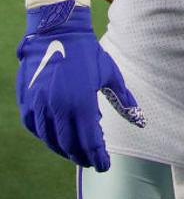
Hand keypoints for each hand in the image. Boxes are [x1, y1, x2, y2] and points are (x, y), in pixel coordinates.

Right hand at [16, 0, 143, 169]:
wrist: (56, 33)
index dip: (98, 157)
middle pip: (70, 145)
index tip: (105, 165)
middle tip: (93, 163)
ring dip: (64, 150)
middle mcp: (58, 108)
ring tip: (77, 154)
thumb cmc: (88, 54)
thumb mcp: (111, 75)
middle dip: (83, 157)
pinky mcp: (26, 102)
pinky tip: (57, 139)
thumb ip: (125, 101)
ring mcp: (39, 106)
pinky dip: (46, 137)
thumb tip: (142, 122)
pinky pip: (34, 128)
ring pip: (50, 140)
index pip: (90, 141)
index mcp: (81, 103)